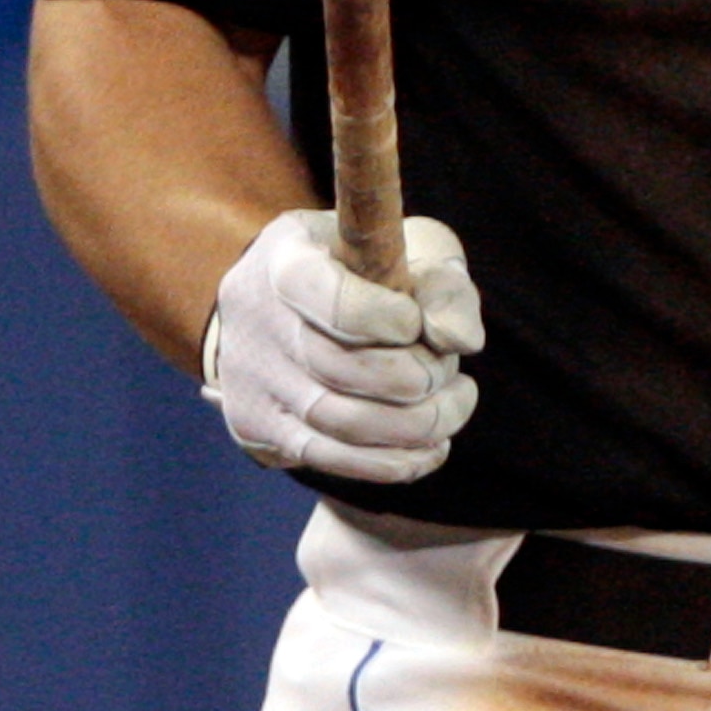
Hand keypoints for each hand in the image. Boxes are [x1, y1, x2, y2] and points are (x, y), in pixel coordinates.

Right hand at [204, 209, 482, 482]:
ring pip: (339, 422)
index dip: (387, 320)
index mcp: (287, 257)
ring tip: (455, 404)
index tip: (417, 323)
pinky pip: (328, 458)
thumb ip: (446, 287)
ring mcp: (250, 379)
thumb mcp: (414, 248)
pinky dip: (392, 462)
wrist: (294, 304)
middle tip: (447, 369)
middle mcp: (256, 319)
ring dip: (417, 425)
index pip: (333, 301)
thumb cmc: (372, 269)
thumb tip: (459, 342)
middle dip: (417, 376)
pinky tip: (433, 448)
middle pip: (340, 368)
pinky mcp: (256, 426)